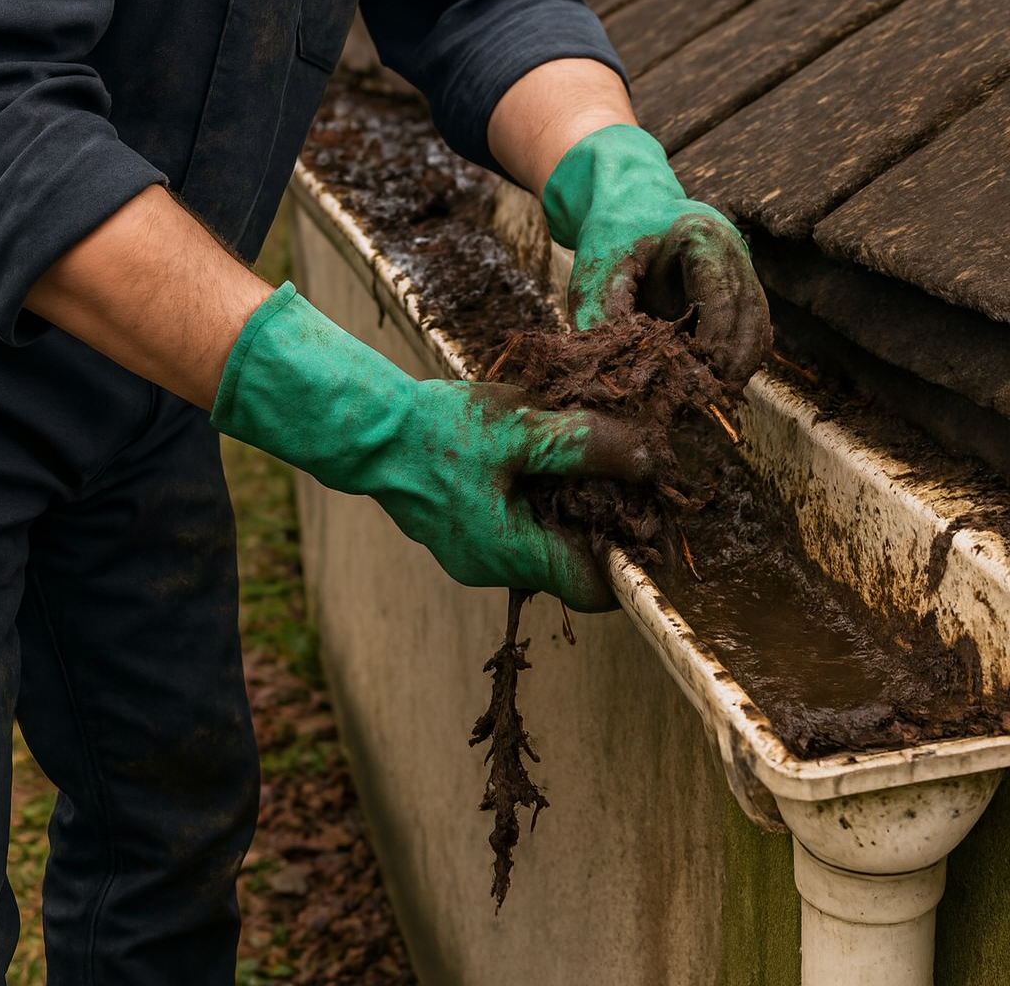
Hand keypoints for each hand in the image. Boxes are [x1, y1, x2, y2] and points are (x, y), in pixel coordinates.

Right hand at [212, 284, 663, 610]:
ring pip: (540, 542)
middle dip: (599, 521)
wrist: (365, 432)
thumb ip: (585, 446)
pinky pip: (512, 527)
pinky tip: (533, 456)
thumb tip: (648, 460)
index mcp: (512, 554)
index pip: (594, 589)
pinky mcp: (458, 531)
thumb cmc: (436, 432)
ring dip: (565, 505)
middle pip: (569, 563)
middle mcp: (492, 568)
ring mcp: (471, 554)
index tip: (652, 521)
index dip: (630, 562)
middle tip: (621, 471)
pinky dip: (533, 499)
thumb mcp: (519, 430)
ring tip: (577, 455)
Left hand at [542, 124, 771, 390]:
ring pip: (758, 327)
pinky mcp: (738, 284)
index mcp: (704, 239)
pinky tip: (707, 379)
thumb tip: (617, 375)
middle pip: (752, 319)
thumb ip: (603, 318)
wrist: (625, 200)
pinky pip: (748, 327)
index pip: (725, 303)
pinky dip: (733, 355)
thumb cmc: (609, 235)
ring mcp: (742, 266)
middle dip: (733, 365)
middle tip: (707, 402)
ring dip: (738, 365)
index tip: (697, 386)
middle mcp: (734, 250)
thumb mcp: (596, 274)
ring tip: (708, 397)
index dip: (714, 350)